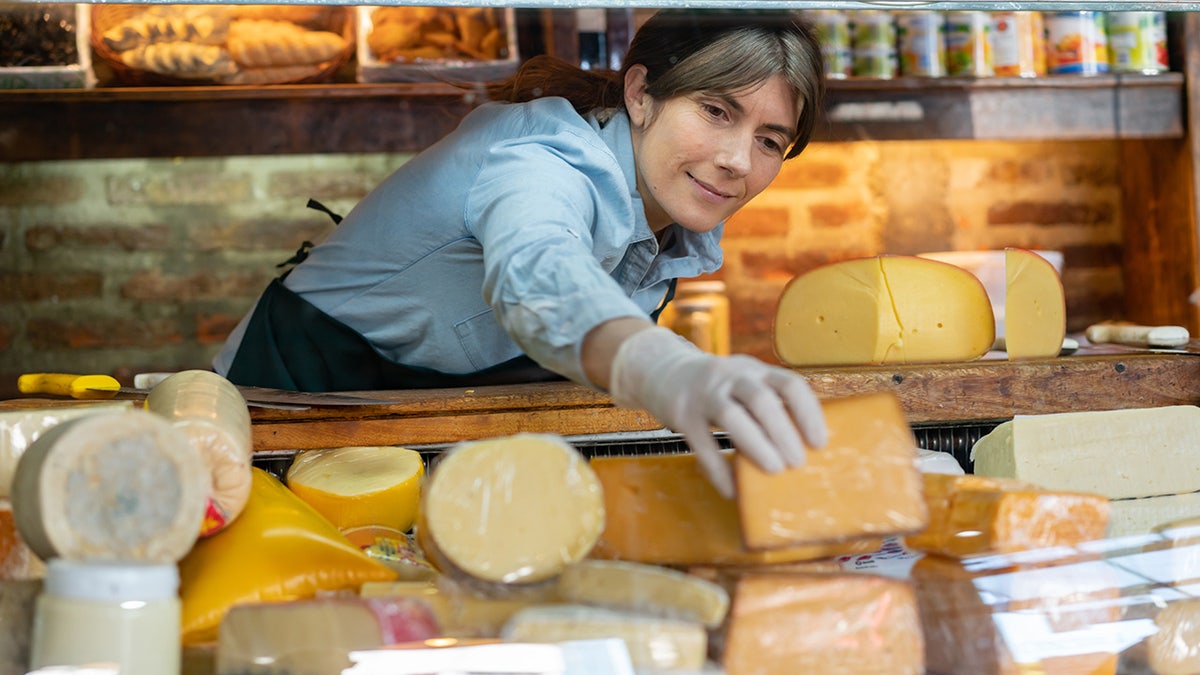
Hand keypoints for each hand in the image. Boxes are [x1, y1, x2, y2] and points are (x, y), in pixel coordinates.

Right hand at [609, 326, 827, 497]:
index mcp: (755, 370)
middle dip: (783, 432)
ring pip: (732, 417)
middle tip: (798, 462)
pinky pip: (702, 444)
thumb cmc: (716, 387)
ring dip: (757, 445)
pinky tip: (731, 490)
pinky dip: (718, 470)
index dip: (808, 413)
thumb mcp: (744, 382)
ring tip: (775, 470)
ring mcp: (704, 394)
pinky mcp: (681, 414)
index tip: (820, 443)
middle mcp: (731, 377)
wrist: (662, 370)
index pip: (789, 384)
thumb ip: (768, 404)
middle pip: (761, 399)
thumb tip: (802, 448)